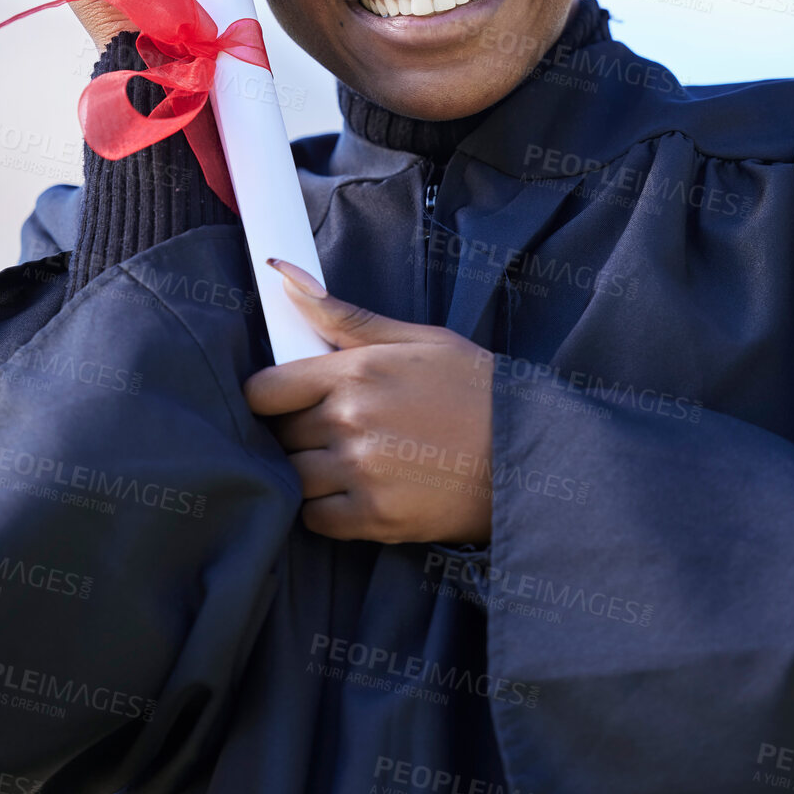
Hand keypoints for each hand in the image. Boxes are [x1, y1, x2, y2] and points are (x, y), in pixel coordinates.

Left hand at [242, 259, 493, 545]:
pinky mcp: (374, 518)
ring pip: (293, 477)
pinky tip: (356, 492)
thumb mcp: (417, 338)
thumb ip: (344, 316)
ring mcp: (361, 473)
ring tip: (348, 462)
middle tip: (334, 430)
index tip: (287, 401)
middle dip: (297, 432)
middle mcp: (351, 422)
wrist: (529, 453)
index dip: (270, 397)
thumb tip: (282, 274)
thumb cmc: (475, 389)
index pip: (264, 391)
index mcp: (356, 372)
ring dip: (309, 472)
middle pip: (279, 435)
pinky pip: (315, 519)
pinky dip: (326, 509)